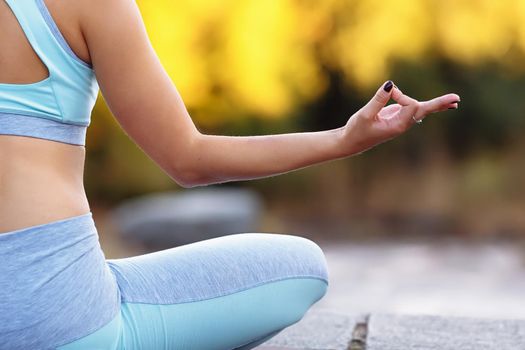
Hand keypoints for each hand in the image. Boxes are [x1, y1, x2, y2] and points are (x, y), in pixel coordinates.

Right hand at [342, 80, 459, 154]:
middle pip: (424, 110)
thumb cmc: (356, 130)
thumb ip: (378, 99)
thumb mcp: (365, 114)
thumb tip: (391, 85)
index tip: (389, 93)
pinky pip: (415, 109)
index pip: (410, 105)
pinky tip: (441, 107)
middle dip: (439, 104)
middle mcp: (402, 124)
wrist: (350, 143)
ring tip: (455, 101)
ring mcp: (400, 121)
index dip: (401, 95)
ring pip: (422, 110)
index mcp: (397, 125)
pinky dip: (428, 106)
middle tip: (457, 99)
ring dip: (438, 105)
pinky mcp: (396, 117)